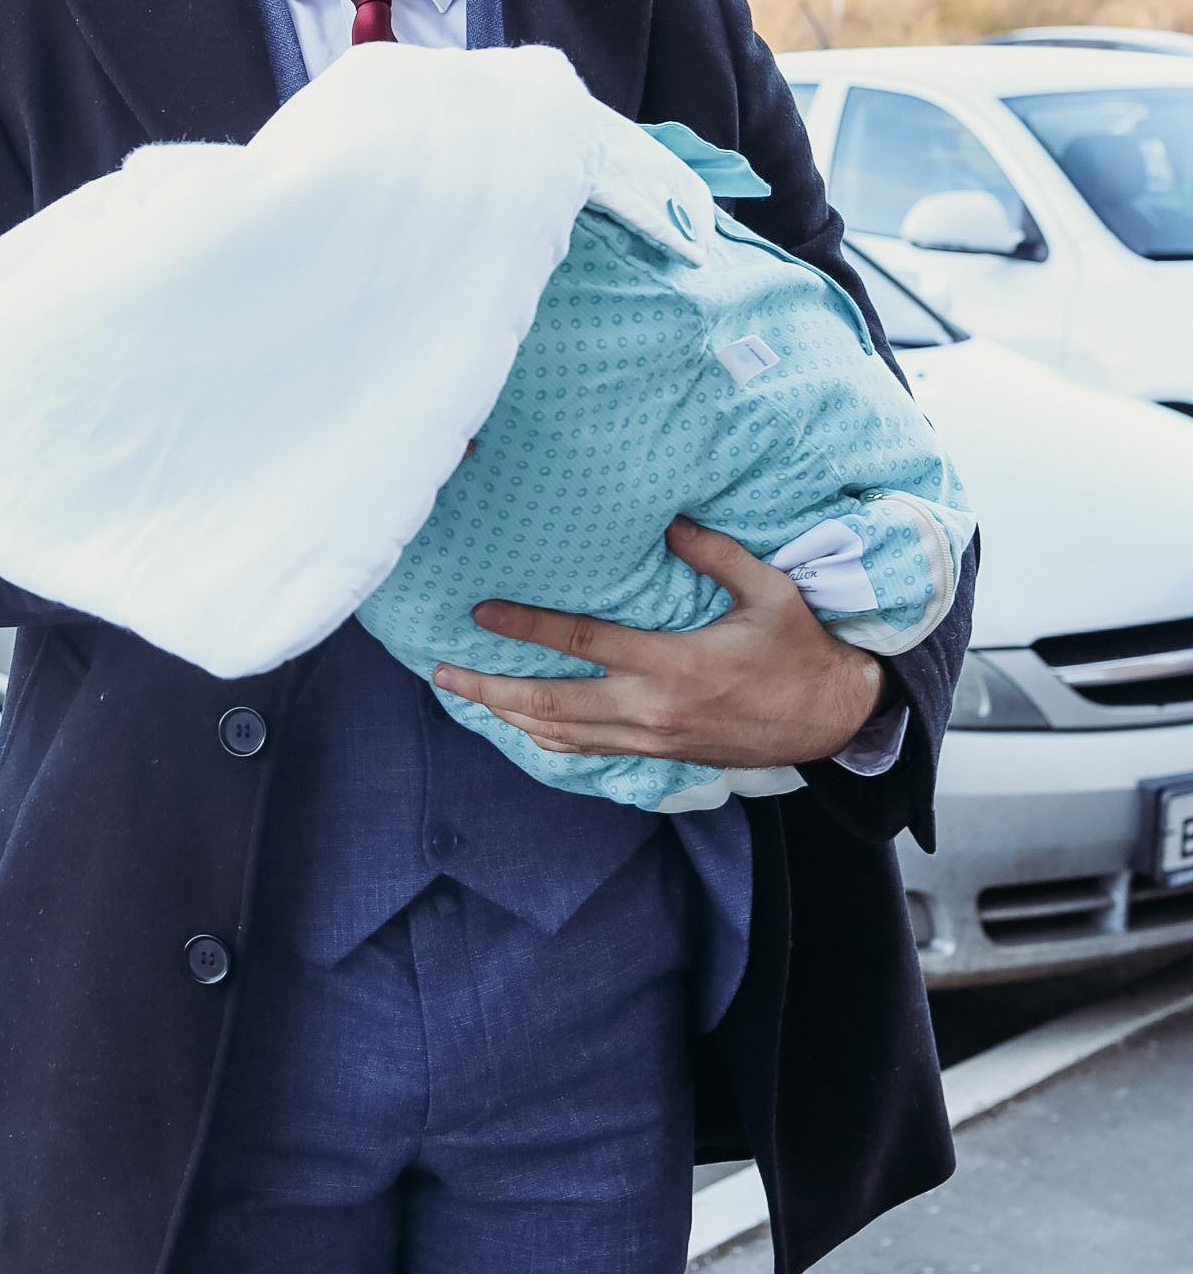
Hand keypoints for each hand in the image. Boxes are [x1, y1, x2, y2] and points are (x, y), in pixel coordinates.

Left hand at [432, 516, 887, 769]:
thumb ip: (716, 554)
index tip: (481, 613)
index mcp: (673, 663)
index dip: (526, 627)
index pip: (580, 643)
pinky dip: (545, 738)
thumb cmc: (799, 651)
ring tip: (466, 696)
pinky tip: (520, 724)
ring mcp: (650, 738)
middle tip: (444, 672)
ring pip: (560, 734)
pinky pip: (587, 750)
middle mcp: (651, 707)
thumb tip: (669, 519)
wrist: (829, 720)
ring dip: (507, 715)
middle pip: (550, 701)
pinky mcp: (656, 754)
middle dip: (490, 687)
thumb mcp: (769, 593)